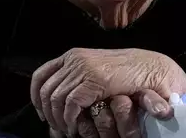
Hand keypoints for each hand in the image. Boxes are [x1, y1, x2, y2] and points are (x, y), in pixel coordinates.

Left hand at [31, 48, 185, 135]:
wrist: (150, 68)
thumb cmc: (125, 73)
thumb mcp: (96, 71)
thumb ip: (78, 78)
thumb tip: (59, 94)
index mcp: (73, 56)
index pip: (41, 75)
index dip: (36, 96)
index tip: (41, 113)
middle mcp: (75, 60)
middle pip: (45, 89)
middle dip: (47, 112)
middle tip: (55, 127)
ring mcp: (83, 69)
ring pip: (55, 99)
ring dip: (58, 119)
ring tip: (67, 130)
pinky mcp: (93, 81)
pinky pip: (70, 105)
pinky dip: (70, 119)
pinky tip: (75, 127)